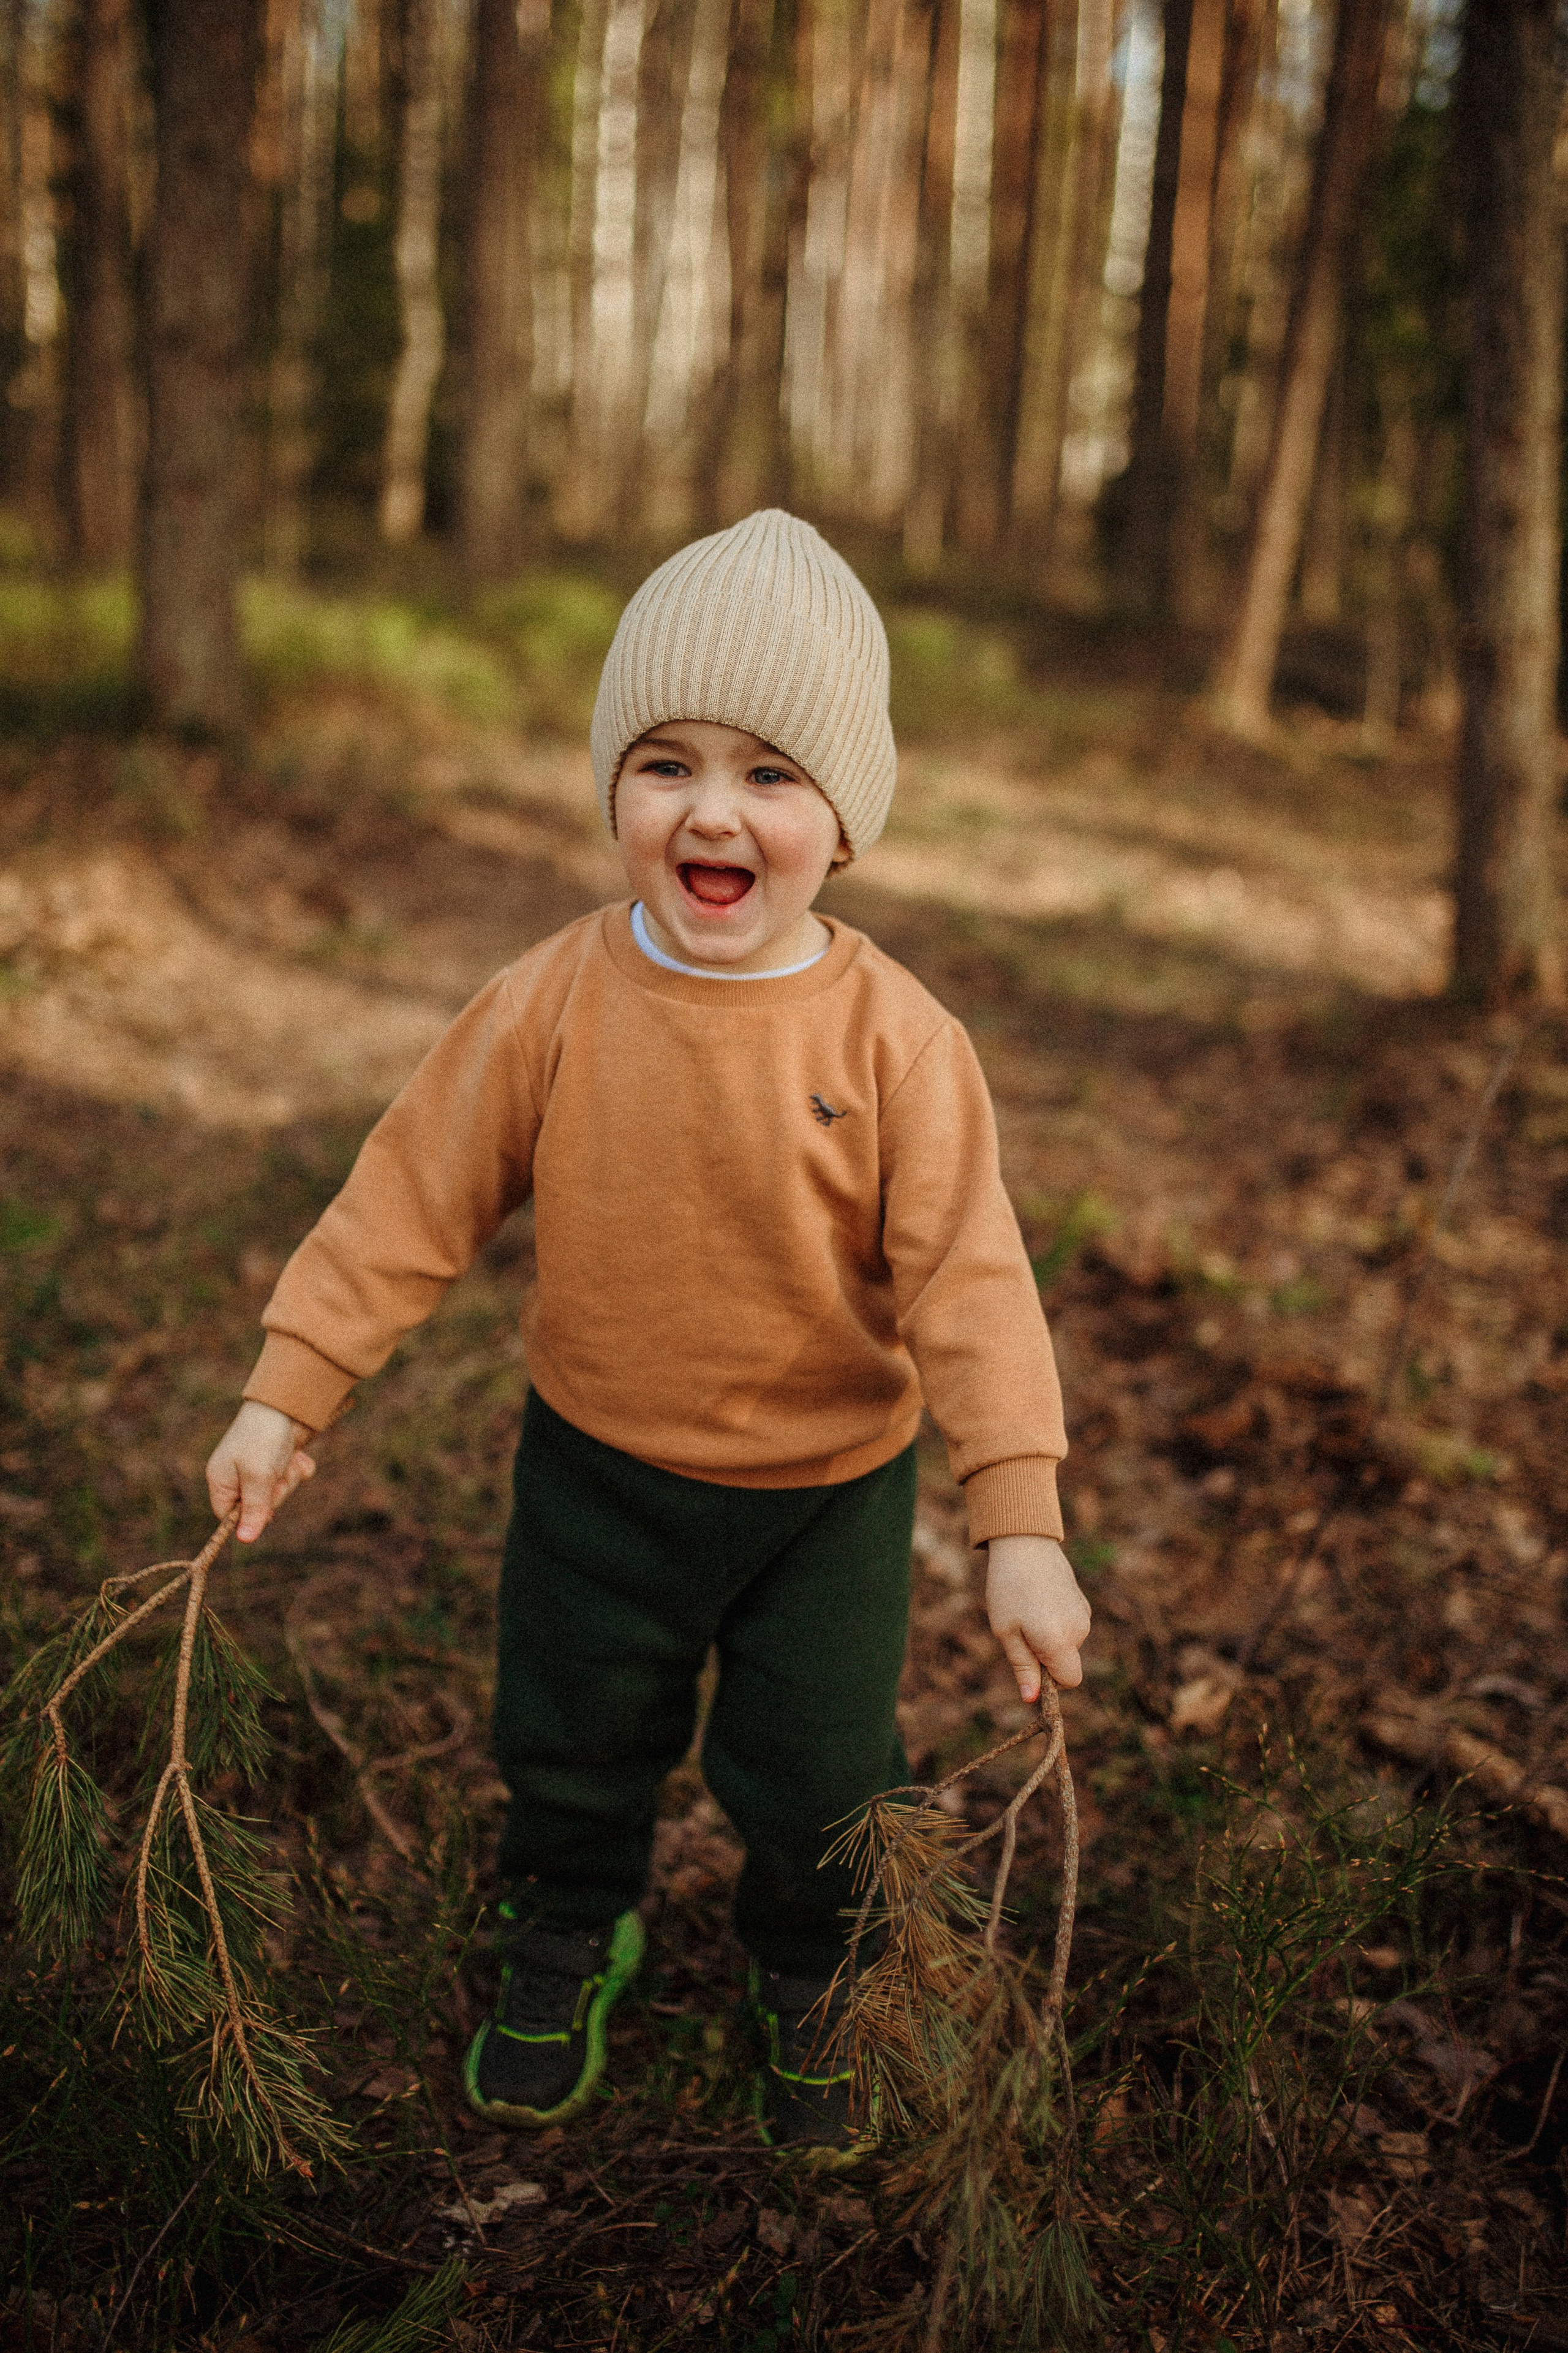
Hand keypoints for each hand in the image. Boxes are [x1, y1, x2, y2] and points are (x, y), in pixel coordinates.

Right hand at [206, 1401, 315, 1542]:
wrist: (289, 1401)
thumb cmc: (265, 1437)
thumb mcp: (258, 1476)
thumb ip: (253, 1509)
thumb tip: (244, 1540)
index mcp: (221, 1479)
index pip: (228, 1516)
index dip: (248, 1518)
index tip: (266, 1510)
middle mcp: (238, 1474)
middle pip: (258, 1508)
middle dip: (275, 1494)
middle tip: (276, 1475)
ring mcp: (260, 1467)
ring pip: (279, 1493)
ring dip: (289, 1479)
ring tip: (287, 1460)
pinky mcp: (280, 1459)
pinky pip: (293, 1477)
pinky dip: (299, 1468)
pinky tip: (299, 1456)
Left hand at [986, 1535, 1091, 1701]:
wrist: (1024, 1543)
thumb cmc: (1009, 1589)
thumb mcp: (1006, 1632)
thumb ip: (1023, 1667)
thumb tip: (1032, 1699)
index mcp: (1061, 1642)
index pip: (1070, 1681)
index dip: (1050, 1680)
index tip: (1030, 1662)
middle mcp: (1079, 1630)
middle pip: (1067, 1661)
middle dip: (1046, 1657)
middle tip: (1020, 1630)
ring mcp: (1083, 1614)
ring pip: (1068, 1642)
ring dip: (1049, 1637)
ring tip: (1026, 1609)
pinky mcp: (1082, 1600)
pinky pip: (1070, 1624)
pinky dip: (1055, 1621)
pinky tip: (1037, 1598)